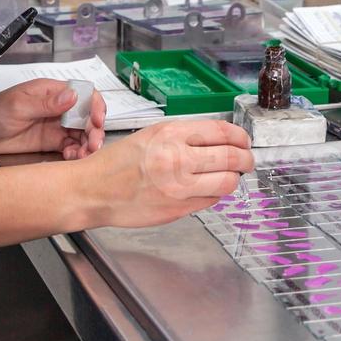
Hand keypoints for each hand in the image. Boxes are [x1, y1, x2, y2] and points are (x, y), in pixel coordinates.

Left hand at [0, 79, 105, 159]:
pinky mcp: (51, 142)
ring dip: (87, 144)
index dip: (95, 106)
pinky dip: (76, 154)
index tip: (97, 121)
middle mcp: (58, 107)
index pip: (84, 94)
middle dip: (94, 130)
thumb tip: (72, 96)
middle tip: (92, 146)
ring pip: (82, 134)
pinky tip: (71, 158)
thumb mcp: (18, 106)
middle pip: (87, 116)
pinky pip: (71, 147)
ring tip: (82, 156)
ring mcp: (55, 126)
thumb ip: (46, 104)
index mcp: (52, 92)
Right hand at [77, 120, 253, 228]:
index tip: (244, 141)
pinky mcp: (178, 208)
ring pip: (227, 182)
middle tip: (247, 160)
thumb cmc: (117, 163)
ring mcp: (179, 186)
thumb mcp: (150, 135)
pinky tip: (207, 189)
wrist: (93, 191)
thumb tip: (218, 140)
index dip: (240, 137)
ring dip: (234, 178)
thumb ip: (184, 136)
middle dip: (246, 159)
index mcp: (170, 134)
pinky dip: (215, 194)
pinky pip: (211, 200)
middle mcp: (177, 158)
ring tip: (230, 176)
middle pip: (231, 157)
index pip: (221, 132)